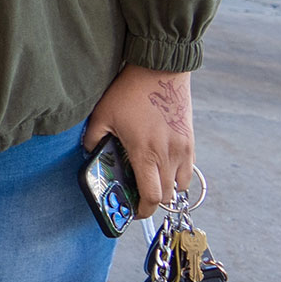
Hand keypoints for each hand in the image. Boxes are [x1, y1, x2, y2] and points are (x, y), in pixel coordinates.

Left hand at [83, 65, 195, 217]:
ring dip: (166, 188)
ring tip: (149, 178)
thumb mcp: (103, 115)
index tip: (133, 212)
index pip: (151, 197)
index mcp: (147, 153)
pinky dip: (176, 173)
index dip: (142, 210)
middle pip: (166, 196)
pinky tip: (160, 162)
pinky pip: (188, 169)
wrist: (160, 69)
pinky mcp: (190, 140)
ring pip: (180, 185)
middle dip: (151, 201)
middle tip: (136, 195)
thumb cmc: (130, 92)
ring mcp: (184, 149)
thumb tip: (90, 154)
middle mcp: (170, 156)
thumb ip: (93, 139)